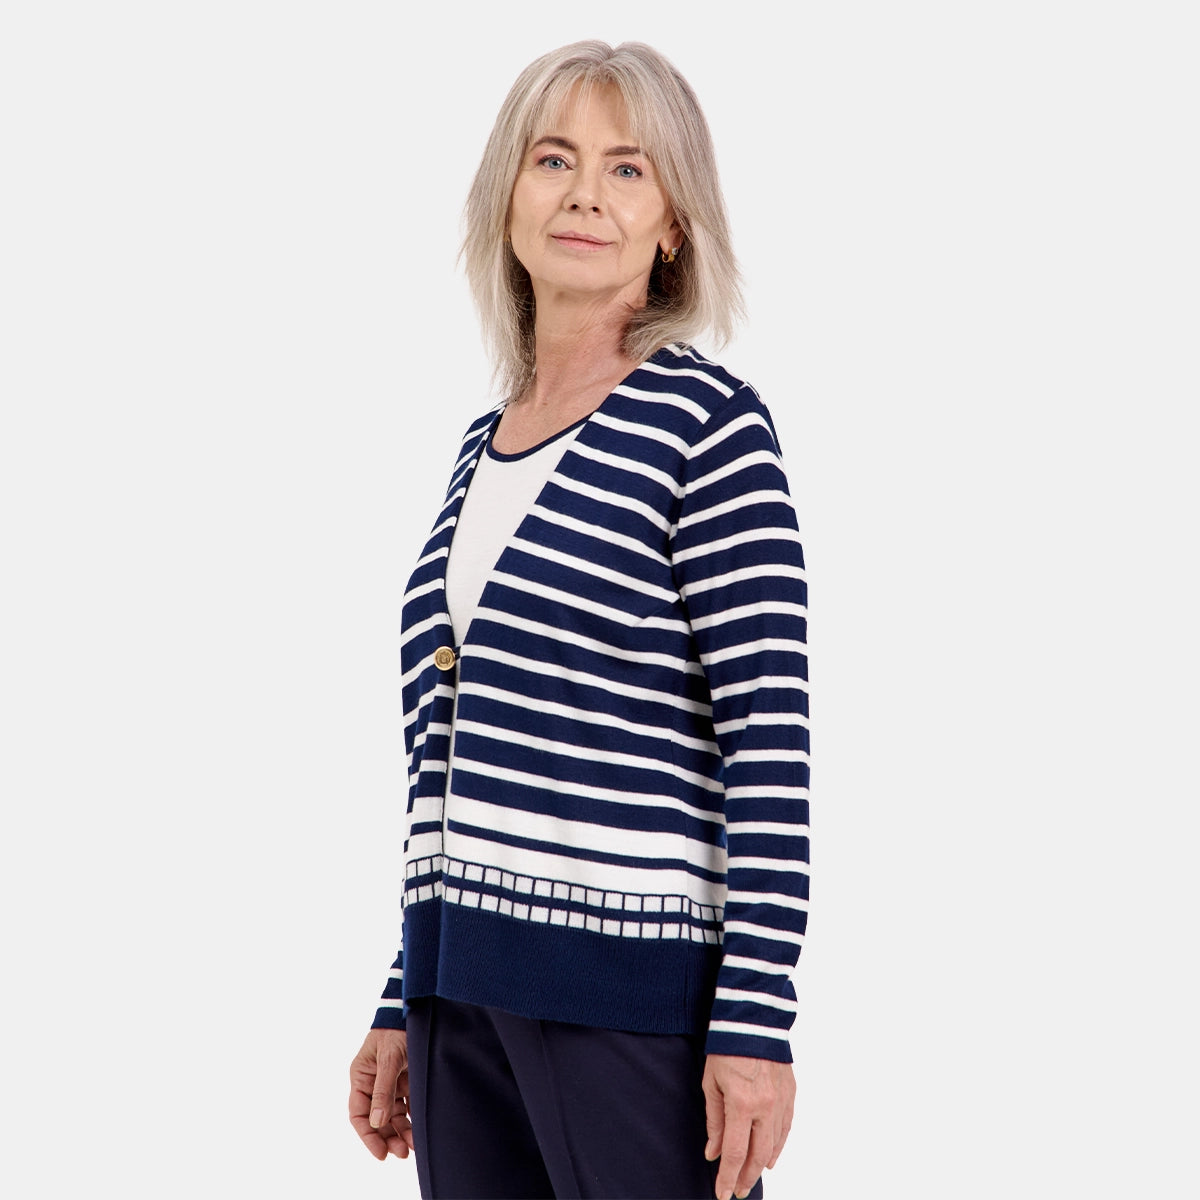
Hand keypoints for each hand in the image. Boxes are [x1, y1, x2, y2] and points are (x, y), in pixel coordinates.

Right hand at [349, 1028, 415, 1160]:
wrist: (416, 1009)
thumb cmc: (396, 1029)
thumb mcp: (388, 1058)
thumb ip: (383, 1089)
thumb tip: (377, 1121)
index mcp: (361, 1077)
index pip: (359, 1114)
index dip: (369, 1135)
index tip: (381, 1153)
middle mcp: (374, 1083)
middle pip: (377, 1119)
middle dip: (388, 1137)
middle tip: (402, 1153)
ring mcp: (391, 1082)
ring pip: (393, 1115)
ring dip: (402, 1131)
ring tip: (415, 1146)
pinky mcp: (407, 1080)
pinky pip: (407, 1105)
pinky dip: (412, 1118)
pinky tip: (421, 1129)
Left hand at [703, 1053, 794, 1199]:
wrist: (753, 1020)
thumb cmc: (727, 1048)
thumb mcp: (711, 1084)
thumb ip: (714, 1121)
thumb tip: (713, 1152)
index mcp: (742, 1104)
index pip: (735, 1153)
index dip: (727, 1177)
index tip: (722, 1194)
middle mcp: (766, 1107)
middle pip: (758, 1156)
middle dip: (746, 1178)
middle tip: (736, 1190)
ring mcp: (781, 1102)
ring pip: (775, 1145)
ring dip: (762, 1165)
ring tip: (750, 1177)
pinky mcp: (791, 1094)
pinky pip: (786, 1128)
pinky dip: (778, 1146)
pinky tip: (770, 1156)